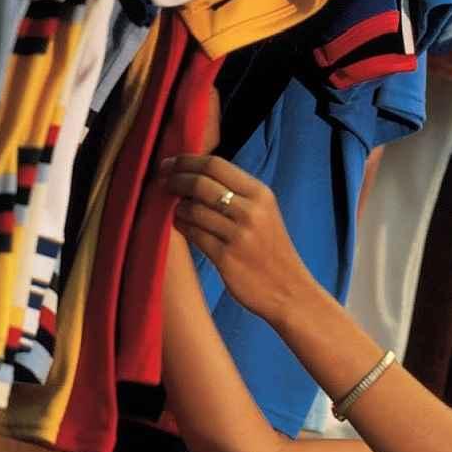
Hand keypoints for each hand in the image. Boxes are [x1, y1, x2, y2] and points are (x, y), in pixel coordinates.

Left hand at [159, 155, 319, 324]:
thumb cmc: (271, 250)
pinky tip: (180, 226)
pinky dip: (181, 226)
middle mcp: (251, 211)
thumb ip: (238, 193)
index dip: (187, 161)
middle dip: (175, 179)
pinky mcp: (226, 258)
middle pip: (200, 183)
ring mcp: (238, 235)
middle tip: (162, 182)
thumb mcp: (265, 212)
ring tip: (174, 208)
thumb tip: (198, 173)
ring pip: (193, 209)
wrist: (289, 290)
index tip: (169, 163)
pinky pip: (193, 234)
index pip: (216, 165)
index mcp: (261, 194)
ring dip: (177, 206)